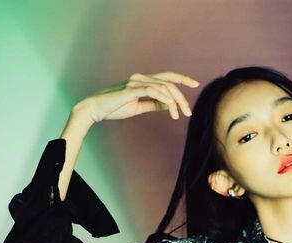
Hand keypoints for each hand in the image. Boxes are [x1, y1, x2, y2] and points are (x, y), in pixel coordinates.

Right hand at [76, 71, 199, 123]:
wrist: (96, 109)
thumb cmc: (115, 108)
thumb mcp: (138, 107)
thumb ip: (153, 105)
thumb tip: (169, 105)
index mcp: (143, 81)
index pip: (167, 77)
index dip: (182, 79)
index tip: (195, 84)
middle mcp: (141, 77)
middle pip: (168, 82)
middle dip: (182, 96)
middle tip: (189, 111)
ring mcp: (136, 82)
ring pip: (163, 87)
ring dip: (174, 102)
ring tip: (180, 115)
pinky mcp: (131, 90)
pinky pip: (151, 90)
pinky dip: (163, 97)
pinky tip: (171, 106)